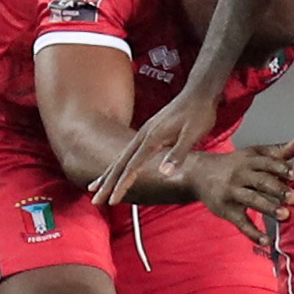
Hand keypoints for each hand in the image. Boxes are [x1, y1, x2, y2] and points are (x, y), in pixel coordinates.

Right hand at [91, 92, 220, 207]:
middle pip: (120, 163)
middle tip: (95, 201)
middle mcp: (144, 135)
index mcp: (153, 138)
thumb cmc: (199, 113)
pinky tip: (116, 170)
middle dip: (106, 183)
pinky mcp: (148, 132)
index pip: (133, 166)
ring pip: (121, 158)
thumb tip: (165, 172)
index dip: (122, 184)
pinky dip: (118, 165)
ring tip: (94, 187)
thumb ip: (178, 153)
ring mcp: (144, 133)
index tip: (112, 200)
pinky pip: (128, 153)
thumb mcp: (193, 134)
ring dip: (108, 175)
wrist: (199, 92)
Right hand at [188, 141, 293, 238]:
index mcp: (249, 161)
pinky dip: (253, 234)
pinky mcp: (226, 211)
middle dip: (277, 189)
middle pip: (260, 181)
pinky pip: (240, 223)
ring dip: (268, 208)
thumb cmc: (235, 164)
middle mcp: (240, 176)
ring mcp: (232, 194)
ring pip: (251, 200)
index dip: (282, 169)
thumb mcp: (253, 154)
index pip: (267, 163)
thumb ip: (279, 151)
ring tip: (285, 215)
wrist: (199, 174)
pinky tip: (266, 241)